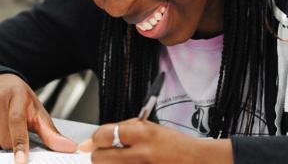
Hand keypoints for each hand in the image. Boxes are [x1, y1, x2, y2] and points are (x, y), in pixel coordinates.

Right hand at [0, 74, 76, 162]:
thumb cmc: (20, 99)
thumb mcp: (37, 112)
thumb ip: (51, 133)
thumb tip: (69, 147)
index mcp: (17, 94)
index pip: (17, 122)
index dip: (19, 142)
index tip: (21, 160)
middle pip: (4, 137)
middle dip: (11, 142)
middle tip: (14, 129)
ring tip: (3, 126)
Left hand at [81, 118, 232, 163]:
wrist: (196, 162)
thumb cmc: (173, 144)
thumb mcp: (148, 127)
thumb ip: (120, 130)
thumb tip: (90, 141)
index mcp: (142, 134)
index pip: (103, 135)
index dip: (97, 138)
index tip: (100, 140)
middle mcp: (140, 154)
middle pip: (99, 158)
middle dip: (100, 155)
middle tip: (110, 153)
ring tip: (126, 159)